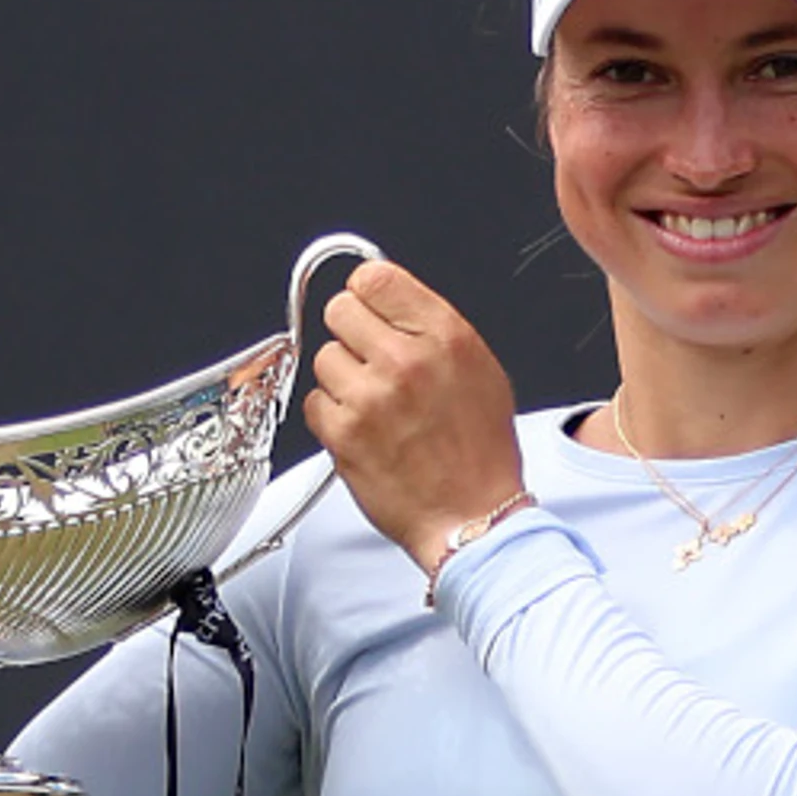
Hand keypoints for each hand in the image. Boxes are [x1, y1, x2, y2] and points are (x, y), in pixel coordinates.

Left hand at [301, 258, 525, 576]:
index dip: (366, 293)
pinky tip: (364, 432)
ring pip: (324, 357)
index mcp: (445, 337)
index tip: (368, 309)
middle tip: (370, 360)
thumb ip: (431, 328)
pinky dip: (333, 416)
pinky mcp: (343, 434)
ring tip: (374, 405)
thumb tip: (387, 302)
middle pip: (339, 310)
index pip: (375, 277)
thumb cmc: (480, 452)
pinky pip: (316, 403)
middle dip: (352, 334)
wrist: (474, 517)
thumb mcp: (480, 370)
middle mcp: (406, 360)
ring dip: (342, 378)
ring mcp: (370, 397)